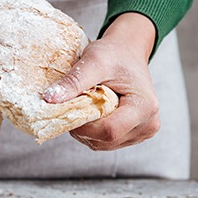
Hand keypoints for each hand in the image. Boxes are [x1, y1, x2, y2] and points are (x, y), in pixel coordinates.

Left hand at [42, 12, 160, 149]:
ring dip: (87, 130)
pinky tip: (93, 113)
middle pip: (105, 141)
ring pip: (103, 144)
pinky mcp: (134, 135)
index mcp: (144, 107)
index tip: (68, 109)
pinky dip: (93, 132)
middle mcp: (148, 124)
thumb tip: (49, 100)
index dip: (83, 126)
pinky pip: (106, 142)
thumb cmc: (115, 54)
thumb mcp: (94, 61)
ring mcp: (142, 133)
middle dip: (83, 127)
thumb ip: (74, 81)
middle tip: (75, 104)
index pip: (109, 131)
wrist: (128, 53)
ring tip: (86, 106)